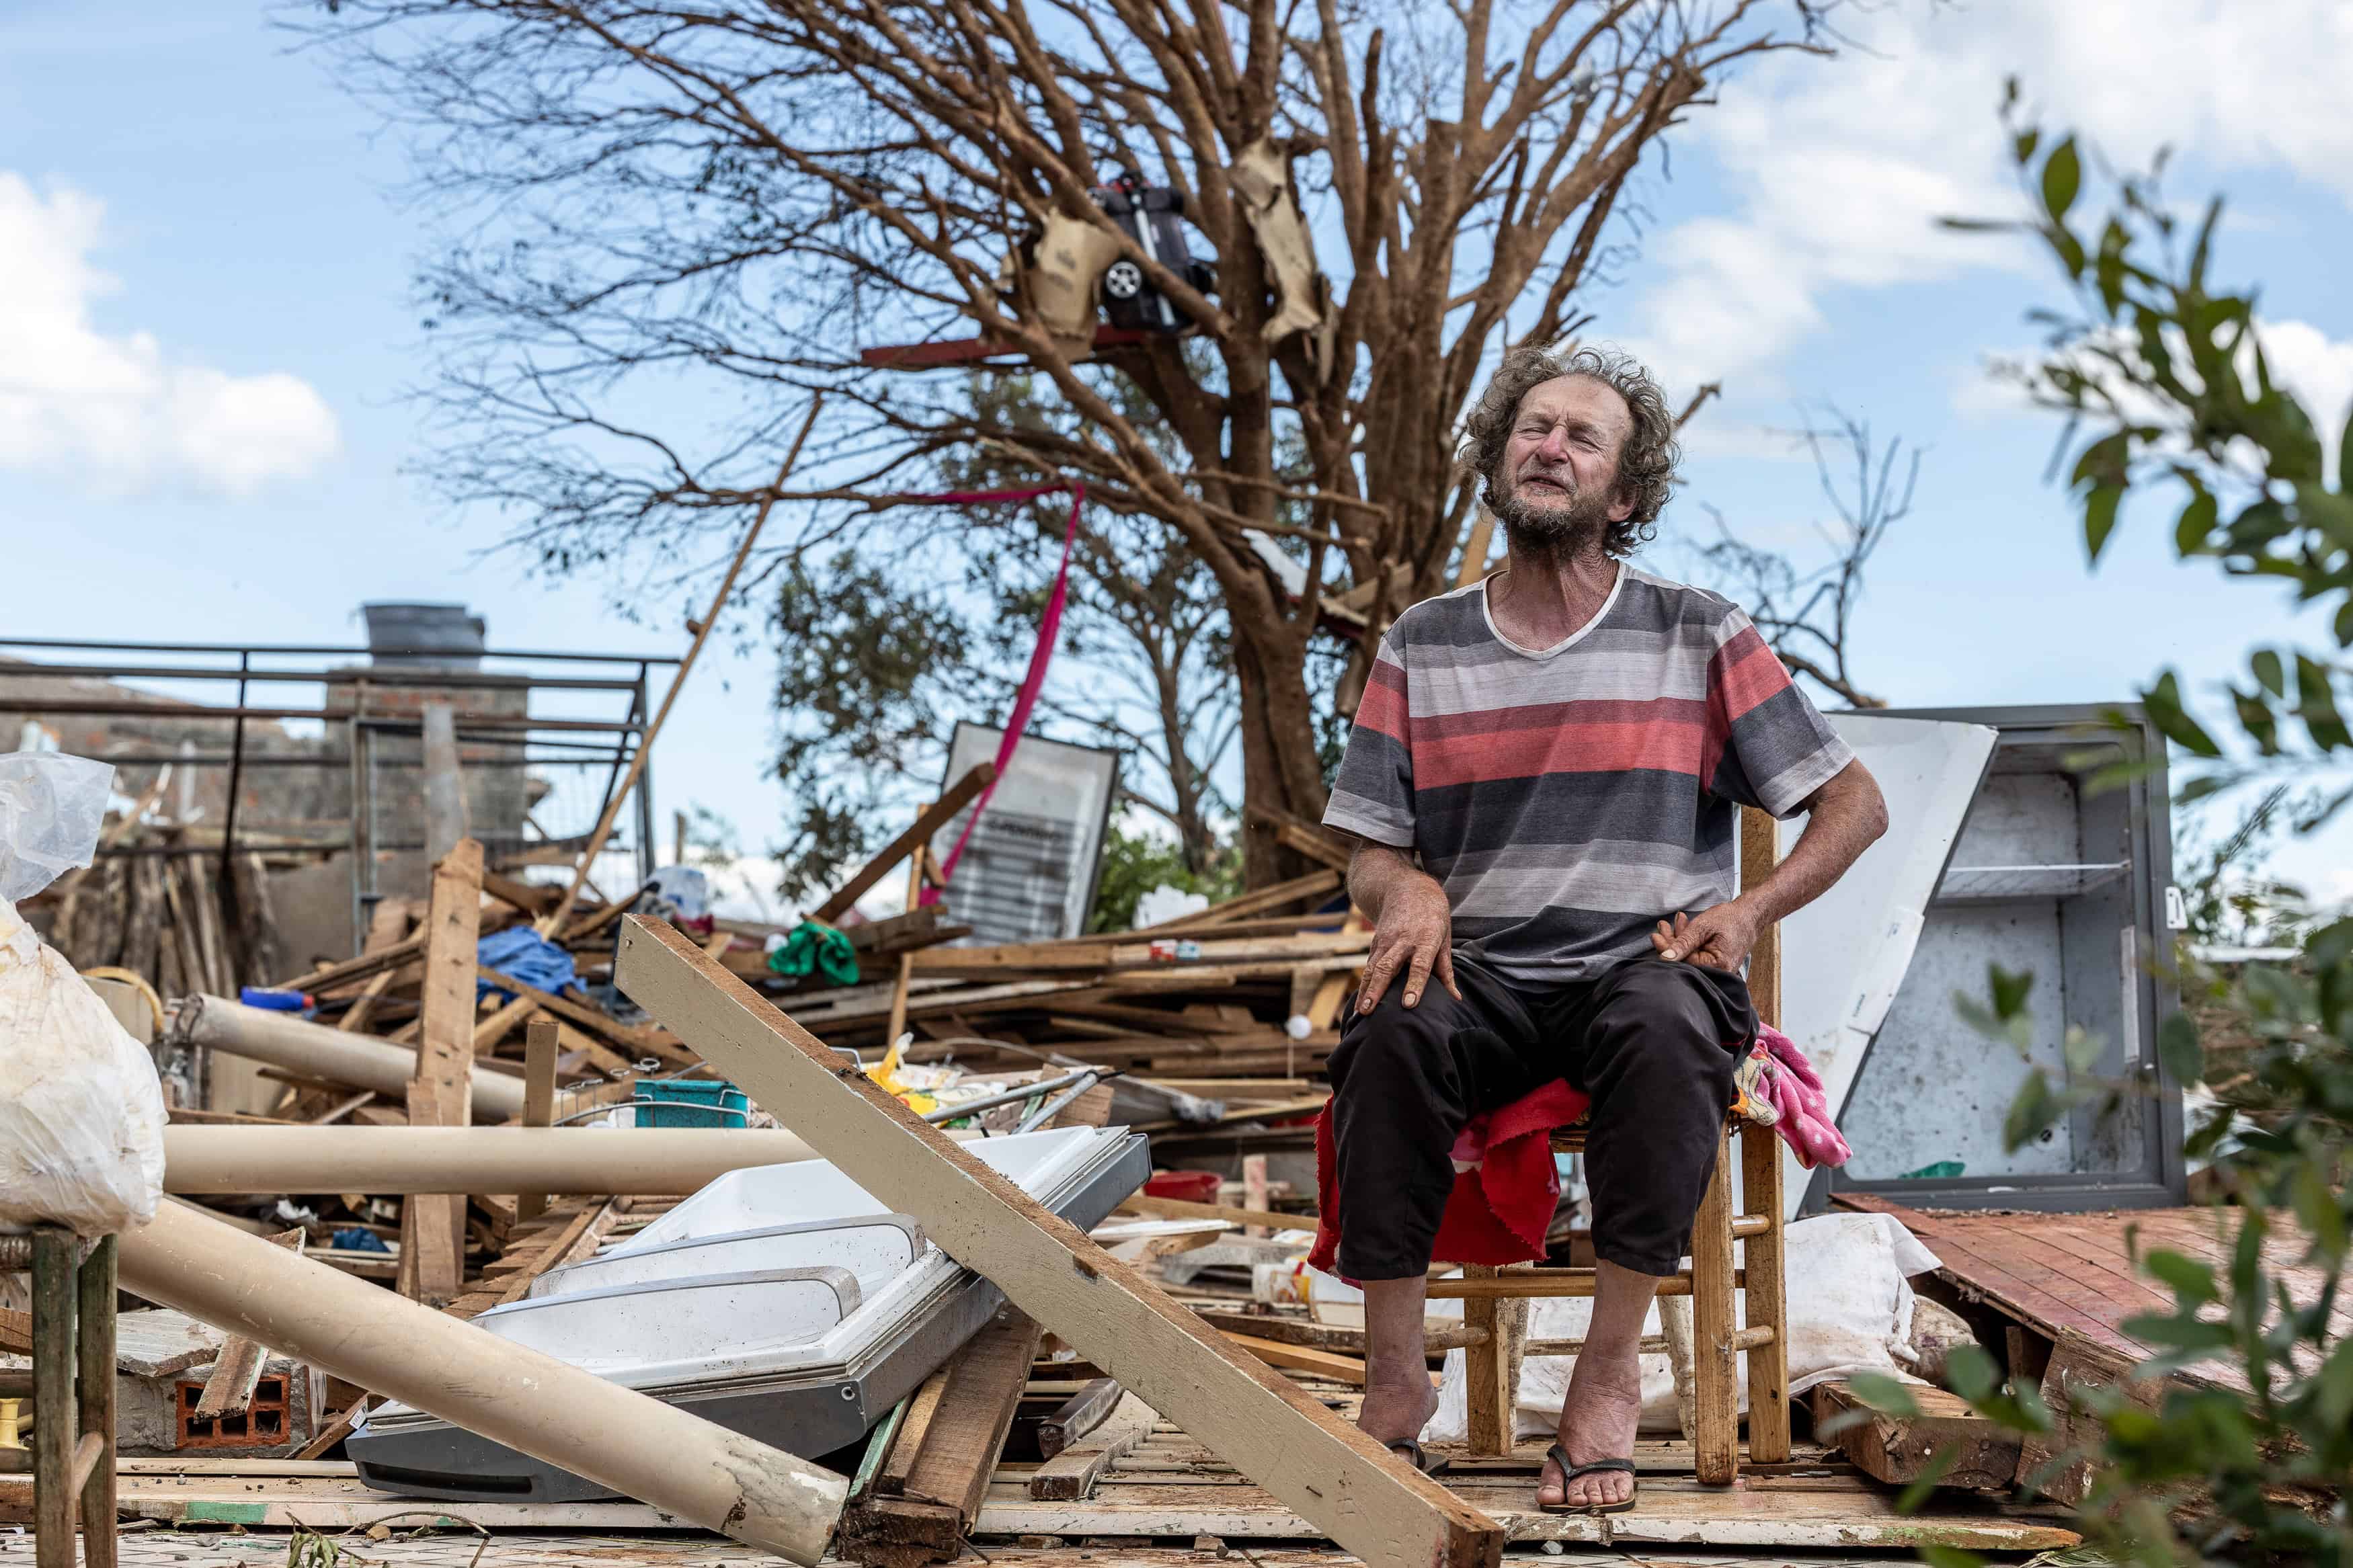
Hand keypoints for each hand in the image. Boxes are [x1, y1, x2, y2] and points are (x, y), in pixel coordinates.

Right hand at [1357, 876, 1461, 1013]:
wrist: (1406, 888)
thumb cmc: (1433, 916)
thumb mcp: (1444, 937)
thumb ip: (1446, 968)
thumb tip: (1455, 997)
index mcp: (1425, 939)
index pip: (1420, 965)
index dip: (1415, 985)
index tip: (1409, 1004)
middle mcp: (1402, 941)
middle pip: (1387, 967)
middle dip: (1377, 990)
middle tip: (1370, 1012)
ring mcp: (1385, 941)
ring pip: (1372, 967)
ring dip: (1365, 991)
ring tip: (1360, 1013)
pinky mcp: (1375, 942)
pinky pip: (1368, 966)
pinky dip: (1363, 985)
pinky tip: (1360, 1003)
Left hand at [1652, 900, 1760, 970]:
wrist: (1750, 915)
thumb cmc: (1730, 918)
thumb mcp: (1703, 927)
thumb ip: (1684, 943)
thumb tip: (1665, 958)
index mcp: (1718, 966)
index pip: (1684, 962)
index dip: (1668, 949)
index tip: (1655, 936)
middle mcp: (1719, 972)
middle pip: (1685, 961)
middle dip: (1672, 942)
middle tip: (1662, 925)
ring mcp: (1717, 969)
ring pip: (1689, 956)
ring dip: (1679, 938)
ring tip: (1674, 922)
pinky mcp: (1715, 963)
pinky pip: (1697, 954)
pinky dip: (1689, 941)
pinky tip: (1684, 926)